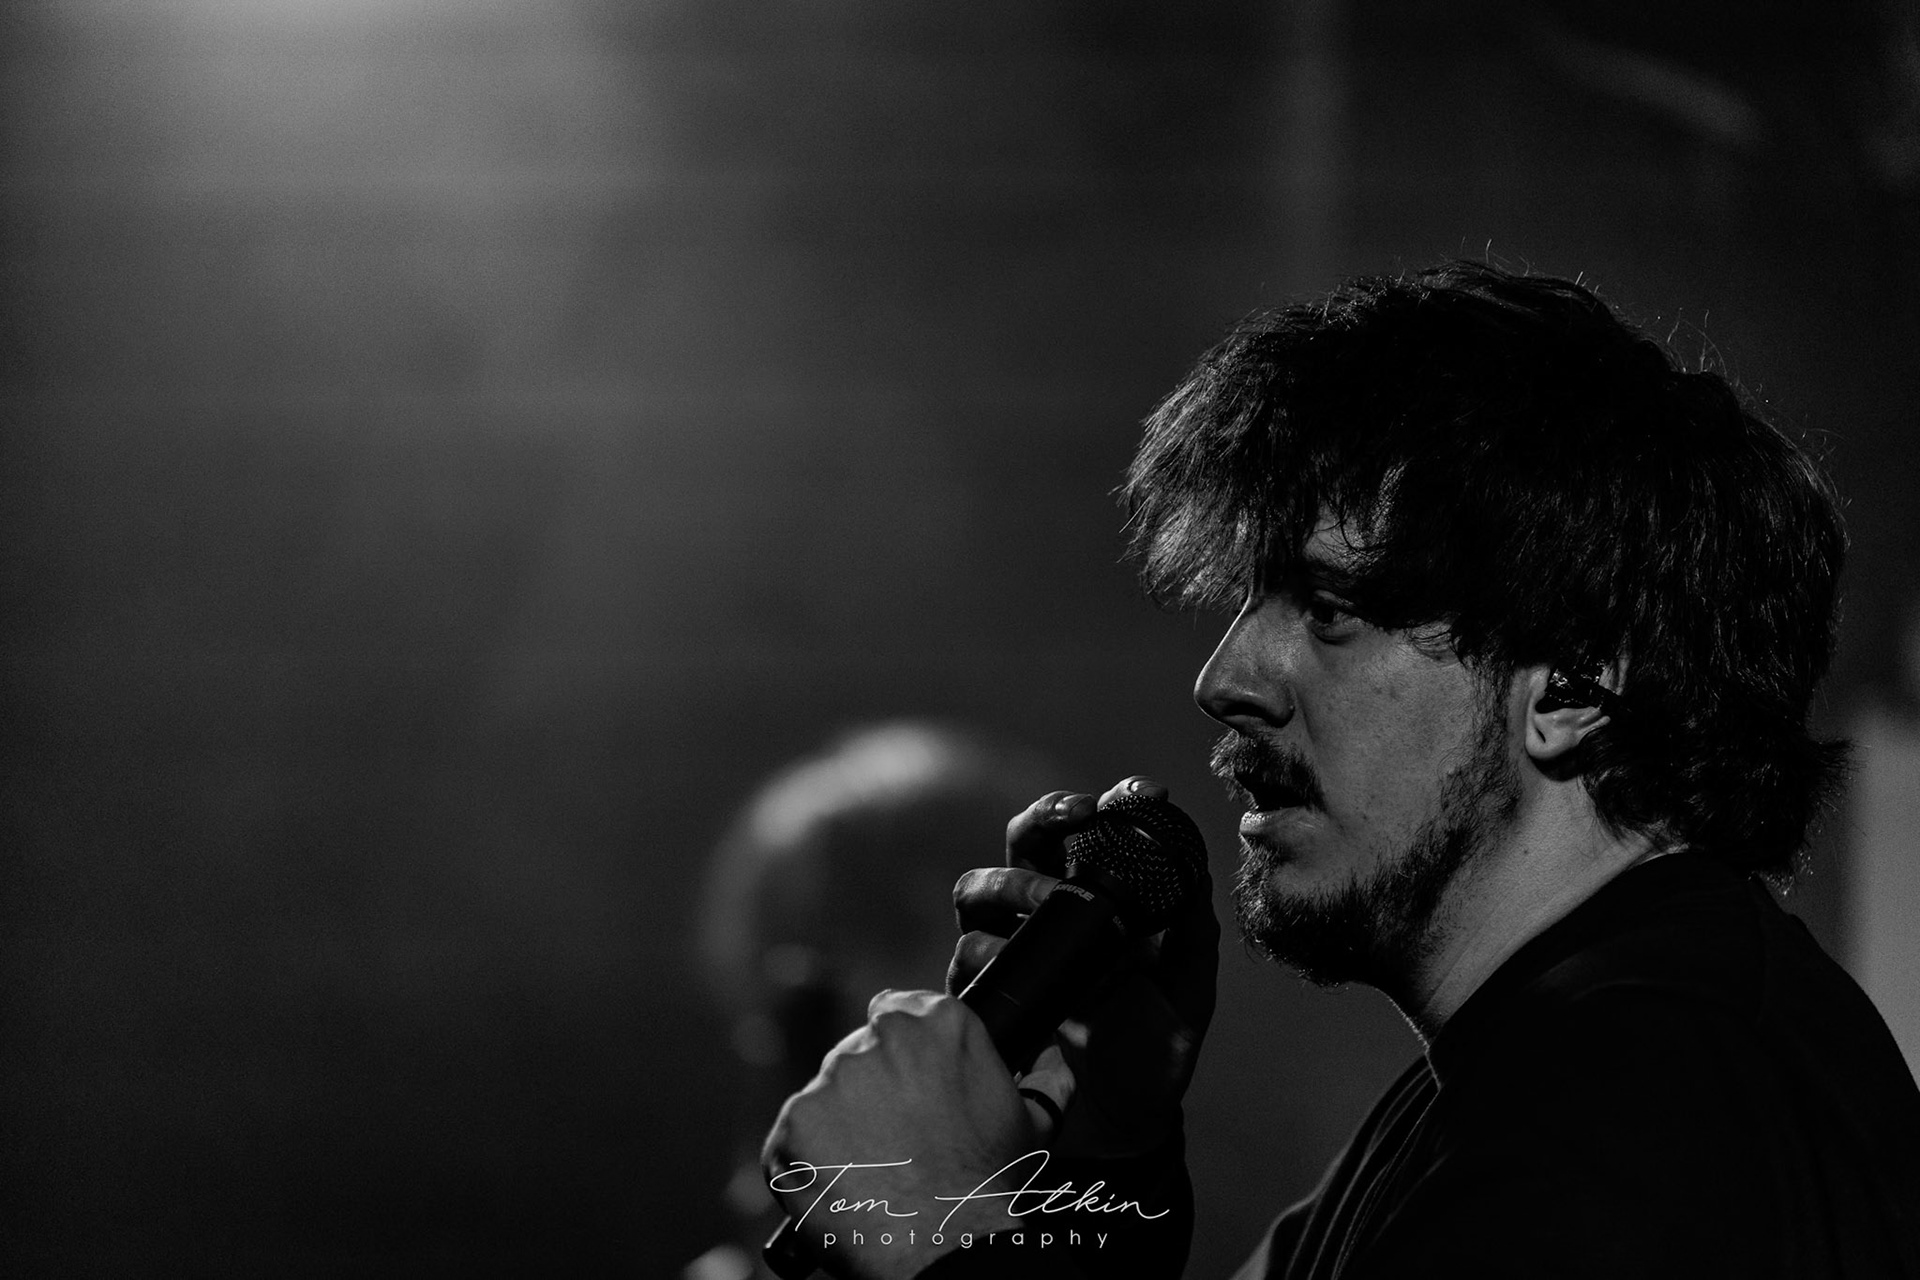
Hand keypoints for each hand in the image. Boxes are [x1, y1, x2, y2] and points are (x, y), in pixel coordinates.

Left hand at [762, 989, 1033, 1278]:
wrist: (948, 1246)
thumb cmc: (991, 1185)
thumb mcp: (1031, 1122)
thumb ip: (1042, 1078)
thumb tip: (1053, 1059)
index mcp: (937, 1023)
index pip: (895, 1011)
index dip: (899, 1053)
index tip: (904, 1086)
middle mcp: (878, 1039)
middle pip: (857, 1055)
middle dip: (869, 1093)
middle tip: (894, 1142)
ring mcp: (830, 1081)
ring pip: (824, 1097)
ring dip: (838, 1128)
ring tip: (872, 1172)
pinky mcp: (794, 1125)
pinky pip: (793, 1139)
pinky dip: (808, 1163)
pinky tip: (843, 1188)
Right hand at [950, 777, 1218, 1159]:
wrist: (1121, 1124)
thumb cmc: (1154, 1049)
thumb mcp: (1188, 989)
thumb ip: (1191, 931)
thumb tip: (1193, 869)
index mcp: (1095, 900)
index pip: (1085, 834)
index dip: (1105, 804)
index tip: (1139, 794)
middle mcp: (1044, 915)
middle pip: (1021, 840)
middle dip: (1044, 819)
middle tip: (1080, 821)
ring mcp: (1009, 952)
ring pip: (978, 889)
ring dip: (1016, 886)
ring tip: (1054, 905)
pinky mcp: (985, 995)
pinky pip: (967, 957)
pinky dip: (989, 953)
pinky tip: (1018, 964)